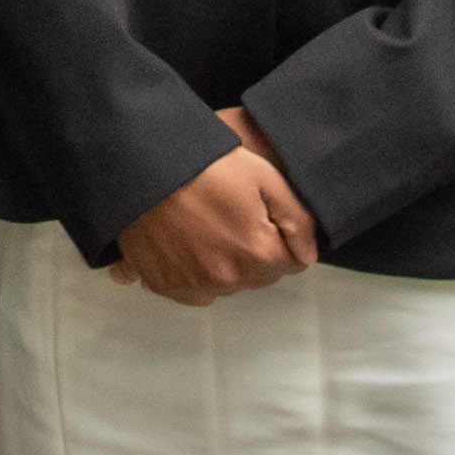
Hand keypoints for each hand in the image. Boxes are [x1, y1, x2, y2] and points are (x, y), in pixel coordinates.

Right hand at [109, 109, 318, 302]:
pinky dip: (194, 274)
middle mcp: (228, 278)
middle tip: (231, 215)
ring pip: (226, 285)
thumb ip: (297, 220)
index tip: (260, 214)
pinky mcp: (165, 284)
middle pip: (258, 276)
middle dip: (253, 251)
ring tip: (206, 226)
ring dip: (224, 264)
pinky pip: (193, 291)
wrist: (145, 164)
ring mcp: (194, 285)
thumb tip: (308, 256)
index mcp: (258, 253)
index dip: (279, 237)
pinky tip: (186, 242)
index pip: (291, 263)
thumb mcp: (264, 177)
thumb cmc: (205, 164)